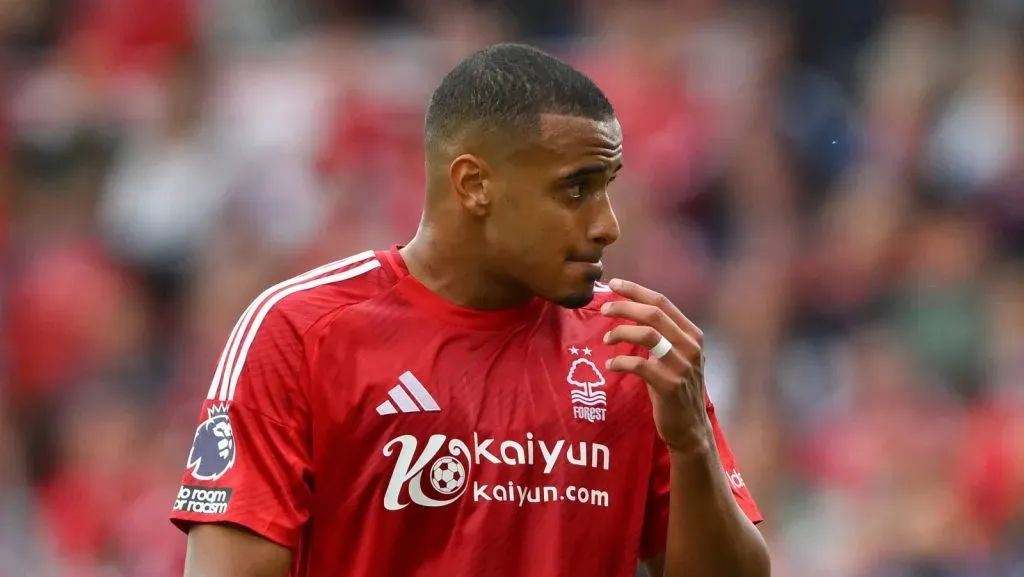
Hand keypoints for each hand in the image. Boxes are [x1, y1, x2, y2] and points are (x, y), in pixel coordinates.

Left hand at [600, 278, 712, 455]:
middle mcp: (690, 347)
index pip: (663, 302)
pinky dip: (621, 362)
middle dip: (625, 306)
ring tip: (606, 338)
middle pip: (654, 314)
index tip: (614, 284)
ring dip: (621, 332)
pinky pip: (640, 365)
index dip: (636, 290)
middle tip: (604, 308)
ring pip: (647, 335)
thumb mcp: (674, 356)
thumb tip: (629, 311)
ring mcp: (682, 366)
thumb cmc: (675, 388)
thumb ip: (661, 335)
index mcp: (692, 334)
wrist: (689, 427)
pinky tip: (611, 364)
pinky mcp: (670, 385)